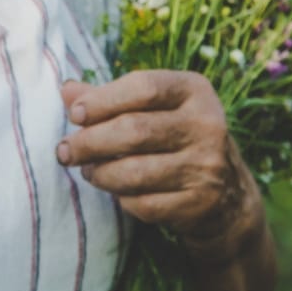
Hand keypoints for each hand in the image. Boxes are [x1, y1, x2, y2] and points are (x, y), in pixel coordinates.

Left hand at [55, 71, 265, 259]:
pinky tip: (119, 192)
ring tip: (88, 170)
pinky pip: (144, 204)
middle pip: (134, 131)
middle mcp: (207, 125)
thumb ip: (108, 98)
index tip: (75, 115)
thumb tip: (66, 91)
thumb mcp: (151, 109)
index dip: (102, 100)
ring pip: (134, 172)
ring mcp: (207, 166)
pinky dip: (123, 199)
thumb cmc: (173, 137)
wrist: (226, 194)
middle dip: (89, 142)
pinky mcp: (200, 203)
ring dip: (100, 174)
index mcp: (194, 91)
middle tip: (65, 151)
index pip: (143, 87)